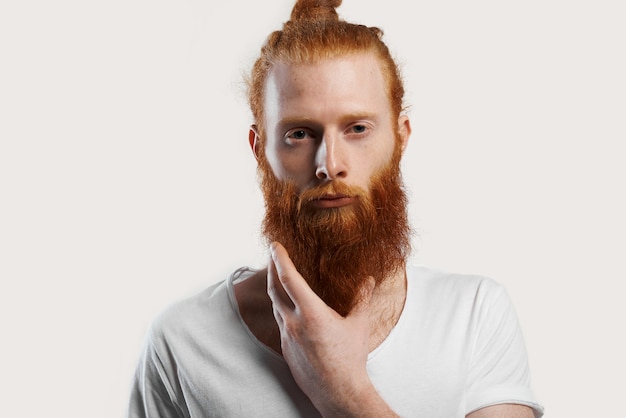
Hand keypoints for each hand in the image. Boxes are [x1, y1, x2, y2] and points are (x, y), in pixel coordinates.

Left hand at [267, 242, 396, 416]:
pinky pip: (280, 323)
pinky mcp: (286, 350)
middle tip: (273, 255)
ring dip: (275, 289)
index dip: (280, 258)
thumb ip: (362, 299)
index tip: (275, 245)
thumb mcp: (359, 325)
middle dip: (272, 269)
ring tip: (278, 278)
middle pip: (274, 289)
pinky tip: (288, 308)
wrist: (339, 393)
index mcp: (311, 313)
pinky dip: (281, 309)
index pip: (288, 278)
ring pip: (275, 307)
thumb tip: (369, 280)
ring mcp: (287, 337)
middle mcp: (293, 323)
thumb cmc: (351, 359)